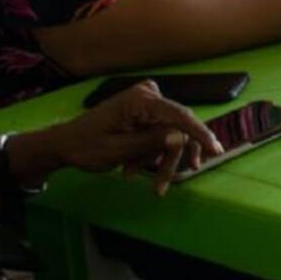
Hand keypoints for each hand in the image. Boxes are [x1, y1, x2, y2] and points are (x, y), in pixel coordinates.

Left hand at [44, 81, 222, 196]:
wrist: (64, 144)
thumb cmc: (86, 147)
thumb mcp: (119, 150)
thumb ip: (152, 142)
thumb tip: (182, 137)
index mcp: (141, 100)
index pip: (180, 115)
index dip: (200, 134)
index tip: (216, 151)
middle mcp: (148, 95)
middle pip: (177, 127)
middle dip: (172, 156)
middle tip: (167, 184)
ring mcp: (146, 101)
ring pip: (170, 133)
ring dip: (157, 158)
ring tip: (139, 177)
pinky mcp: (144, 110)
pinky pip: (160, 131)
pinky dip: (151, 151)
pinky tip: (134, 167)